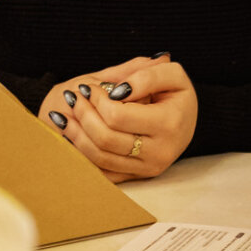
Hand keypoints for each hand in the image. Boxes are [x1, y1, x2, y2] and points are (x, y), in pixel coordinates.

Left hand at [40, 54, 197, 182]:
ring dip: (76, 134)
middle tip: (75, 97)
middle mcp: (159, 152)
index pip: (118, 116)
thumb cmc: (176, 95)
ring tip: (65, 113)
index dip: (98, 100)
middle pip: (105, 138)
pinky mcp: (135, 177)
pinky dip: (81, 153)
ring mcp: (146, 168)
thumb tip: (119, 90)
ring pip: (99, 157)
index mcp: (169, 124)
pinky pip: (100, 171)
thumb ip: (147, 74)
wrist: (185, 122)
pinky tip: (70, 134)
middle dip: (83, 114)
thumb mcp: (172, 74)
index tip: (89, 87)